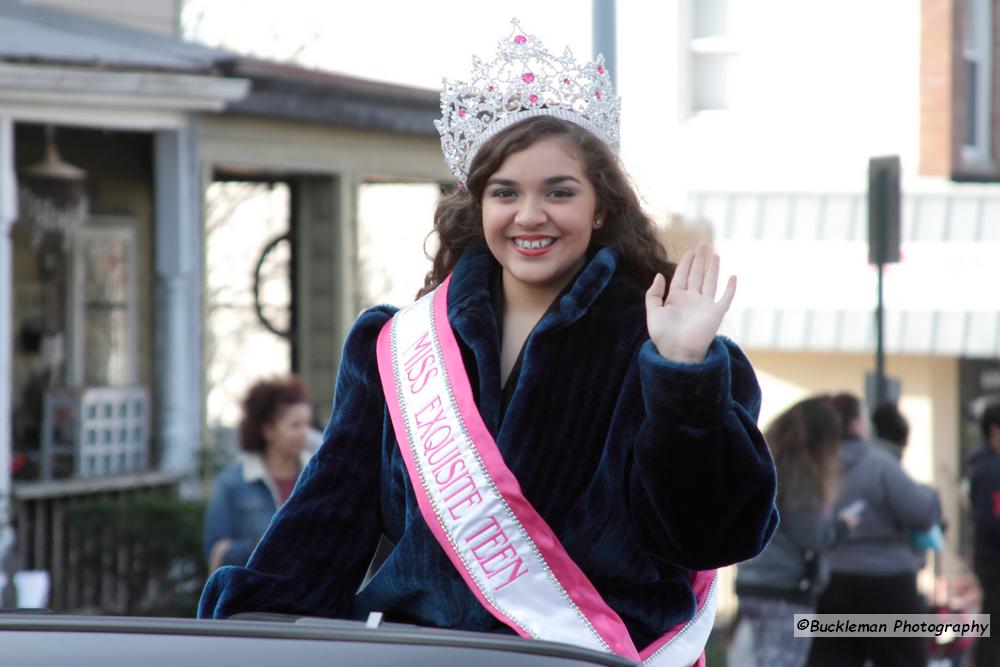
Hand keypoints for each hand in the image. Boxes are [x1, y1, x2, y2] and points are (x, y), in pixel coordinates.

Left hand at [645, 243, 735, 362]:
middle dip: (699, 260)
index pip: (682, 276)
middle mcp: (692, 300)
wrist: (678, 352)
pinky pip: (726, 298)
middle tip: (702, 244)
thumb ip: (653, 294)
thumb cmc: (664, 336)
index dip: (686, 263)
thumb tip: (659, 275)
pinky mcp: (716, 313)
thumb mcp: (653, 312)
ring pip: (710, 281)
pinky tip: (733, 276)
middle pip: (696, 275)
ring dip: (713, 268)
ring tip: (715, 253)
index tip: (690, 251)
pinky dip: (730, 288)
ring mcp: (705, 306)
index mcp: (676, 299)